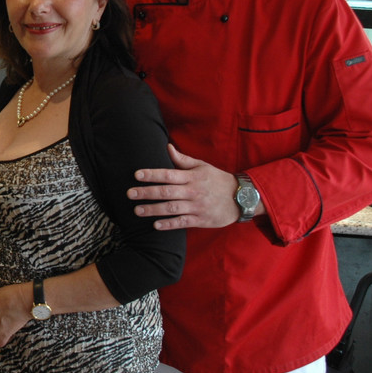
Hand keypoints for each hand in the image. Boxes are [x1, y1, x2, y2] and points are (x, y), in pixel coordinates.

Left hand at [126, 144, 240, 229]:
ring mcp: (197, 206)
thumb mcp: (202, 166)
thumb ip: (183, 160)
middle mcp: (193, 191)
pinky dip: (169, 224)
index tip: (136, 175)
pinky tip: (155, 225)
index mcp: (192, 177)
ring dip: (153, 210)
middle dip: (146, 193)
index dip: (152, 174)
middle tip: (130, 194)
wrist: (241, 198)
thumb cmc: (218, 180)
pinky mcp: (201, 220)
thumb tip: (167, 147)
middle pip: (166, 192)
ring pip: (171, 208)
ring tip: (137, 210)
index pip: (168, 174)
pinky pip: (182, 222)